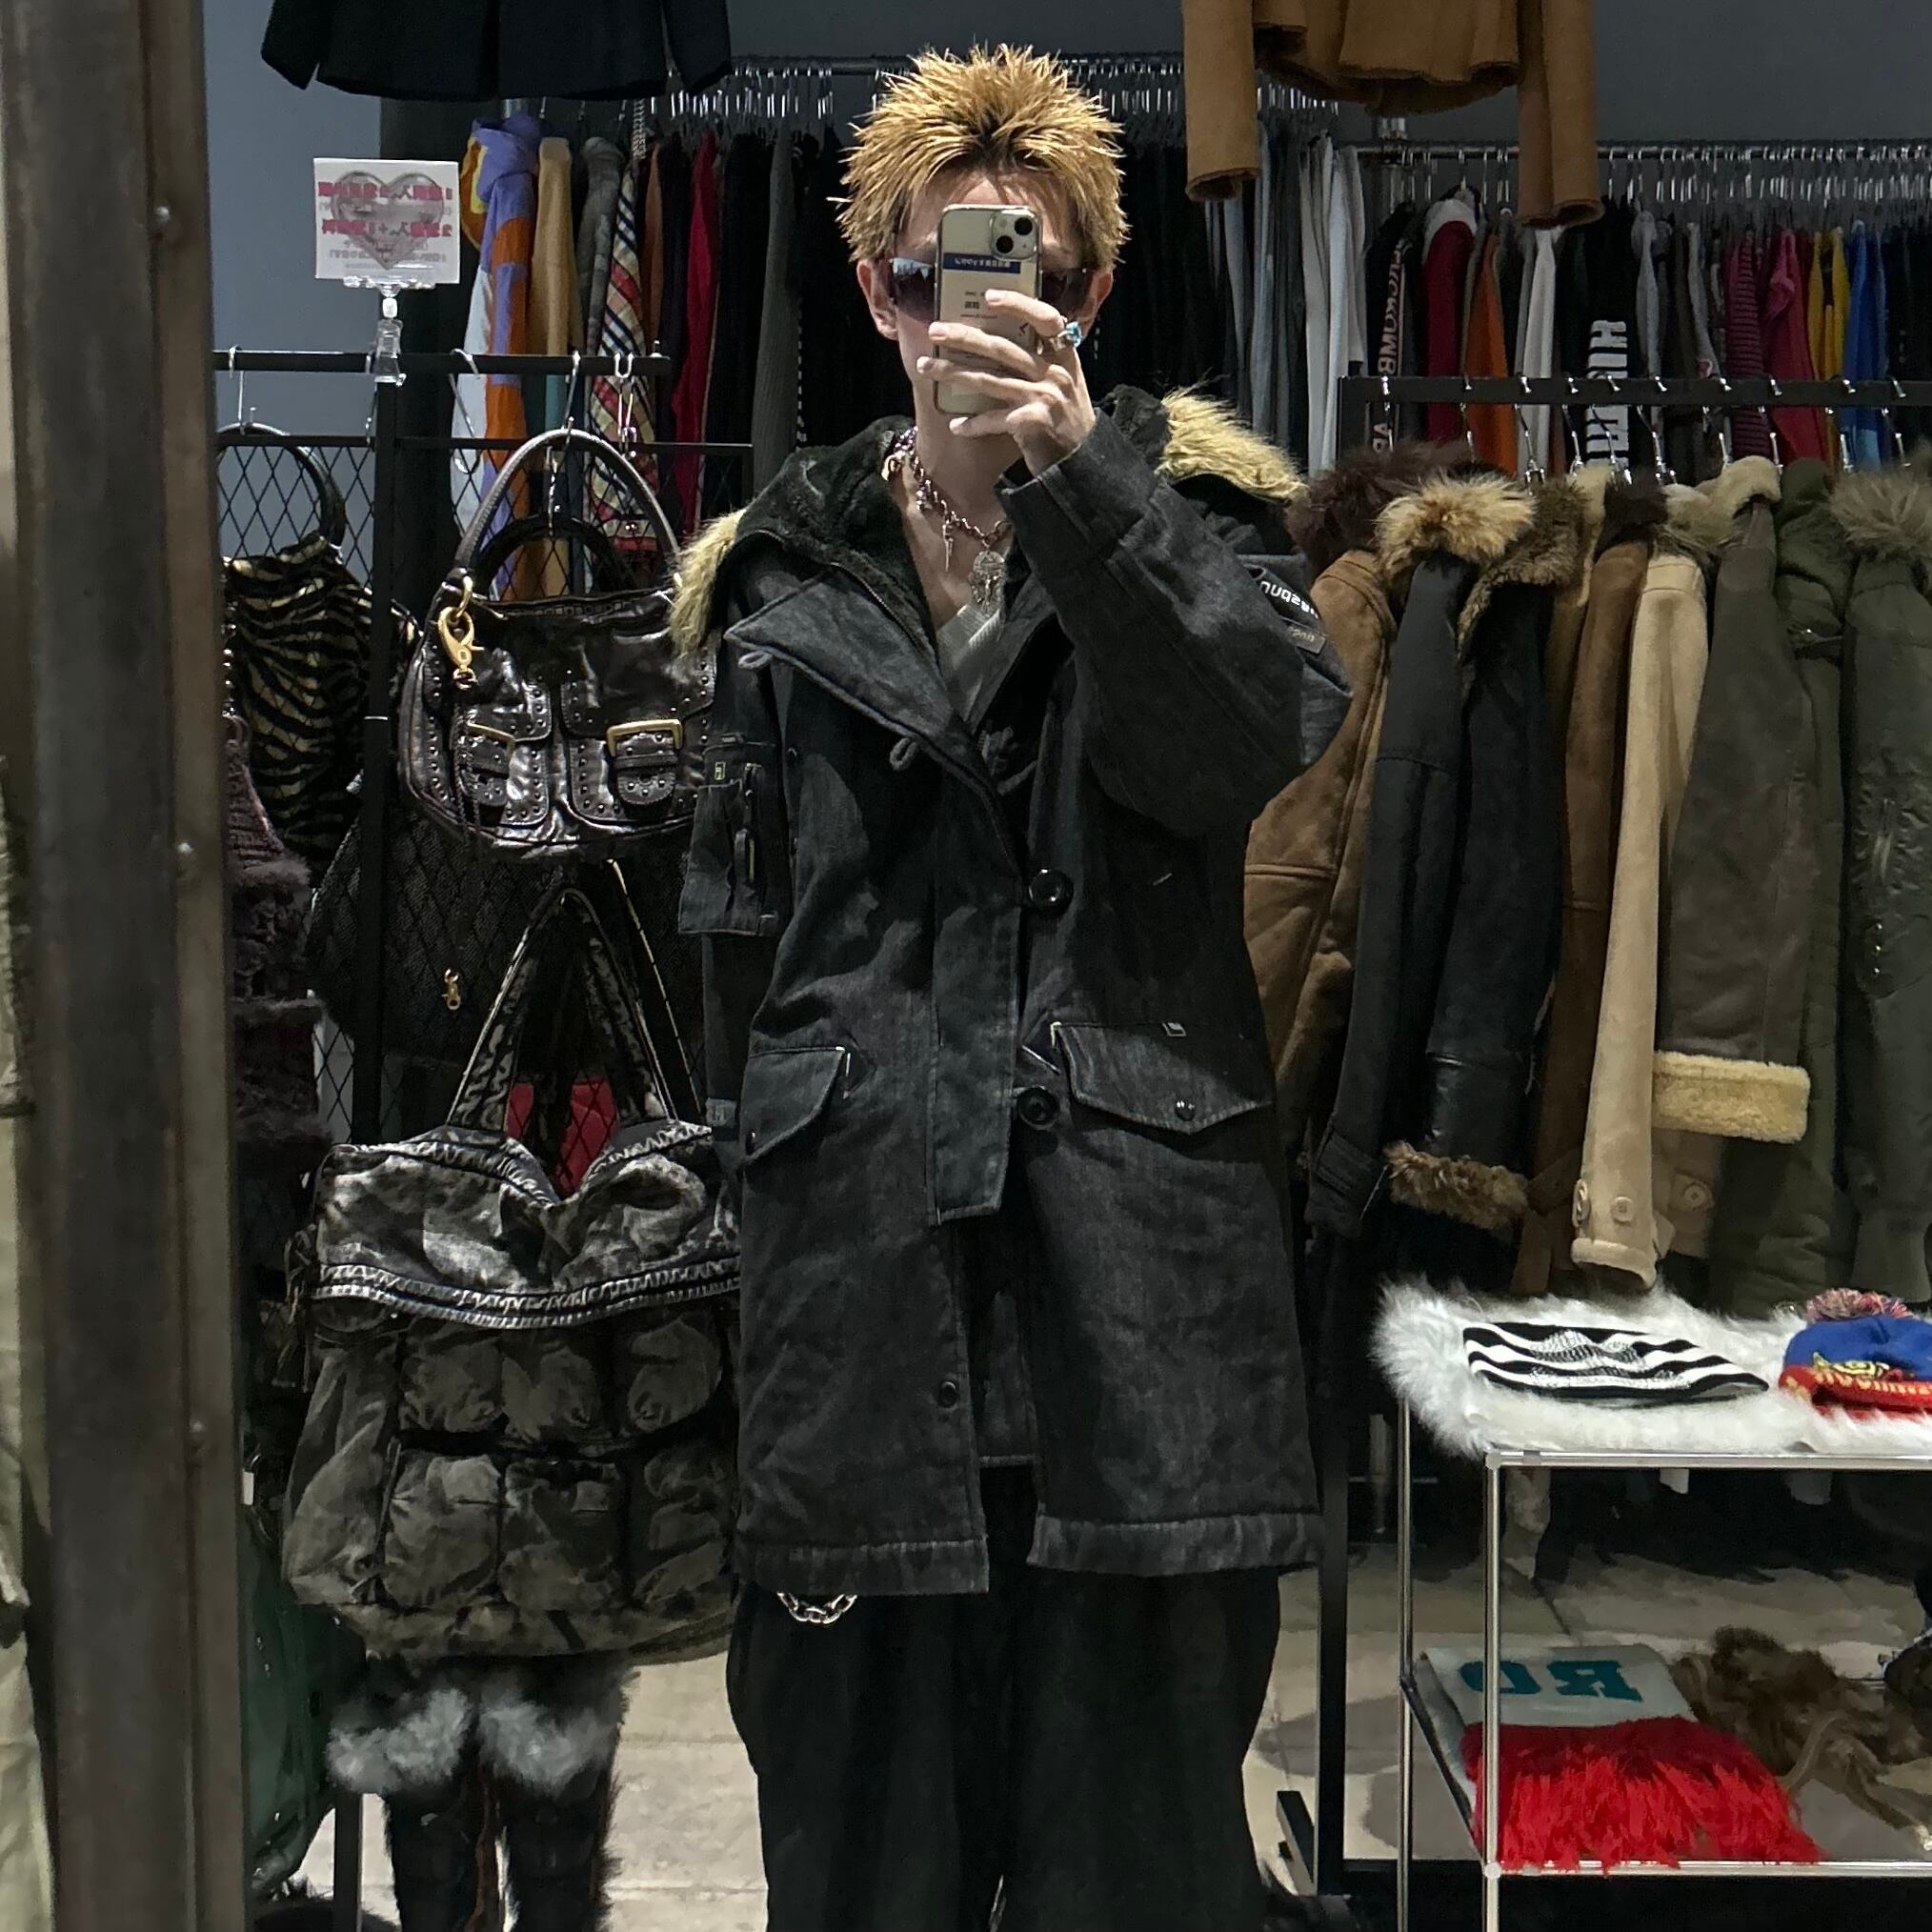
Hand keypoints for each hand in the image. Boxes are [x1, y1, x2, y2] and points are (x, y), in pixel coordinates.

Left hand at [918, 287, 1095, 472]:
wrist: (1083, 460)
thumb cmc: (1067, 418)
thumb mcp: (1065, 381)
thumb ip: (1042, 360)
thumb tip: (999, 338)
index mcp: (1064, 356)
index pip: (1046, 319)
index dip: (1019, 304)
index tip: (989, 296)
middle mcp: (1054, 372)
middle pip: (1003, 348)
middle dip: (965, 337)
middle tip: (935, 330)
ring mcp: (1043, 397)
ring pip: (989, 380)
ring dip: (953, 373)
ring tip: (926, 368)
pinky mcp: (1032, 423)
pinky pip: (993, 419)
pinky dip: (972, 424)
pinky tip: (955, 426)